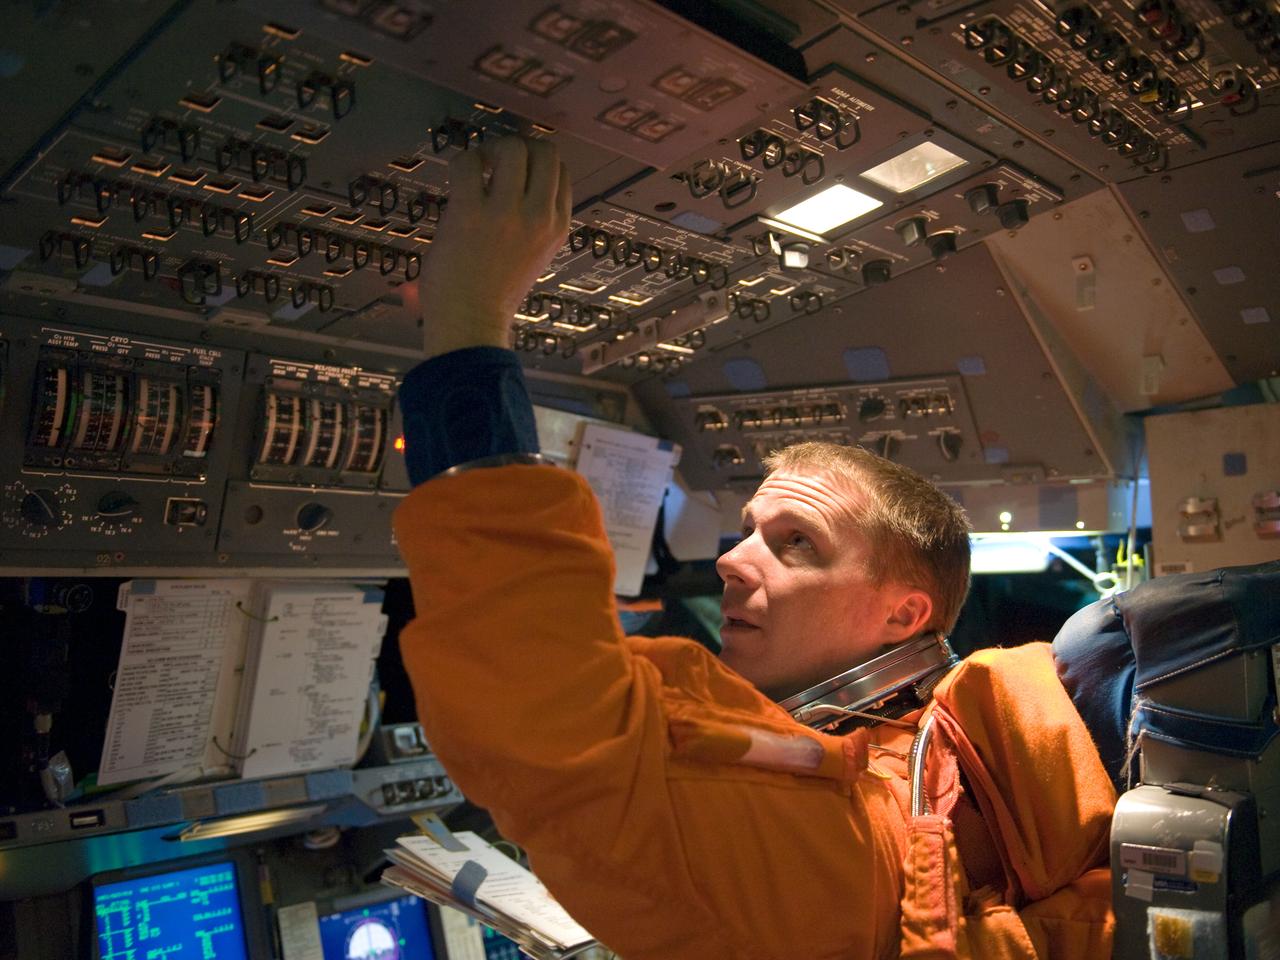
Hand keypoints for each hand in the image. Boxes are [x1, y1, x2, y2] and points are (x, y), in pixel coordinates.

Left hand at [419, 137, 571, 357]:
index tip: (517, 171)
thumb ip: (536, 221)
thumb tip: (519, 182)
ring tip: (479, 168)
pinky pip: (469, 162)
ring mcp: (507, 212)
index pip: (562, 173)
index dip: (538, 164)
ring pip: (513, 147)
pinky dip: (463, 161)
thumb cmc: (496, 295)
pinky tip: (459, 180)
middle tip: (498, 163)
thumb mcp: (536, 255)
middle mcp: (540, 216)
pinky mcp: (471, 211)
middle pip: (545, 151)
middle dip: (520, 147)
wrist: (471, 324)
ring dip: (493, 149)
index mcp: (558, 228)